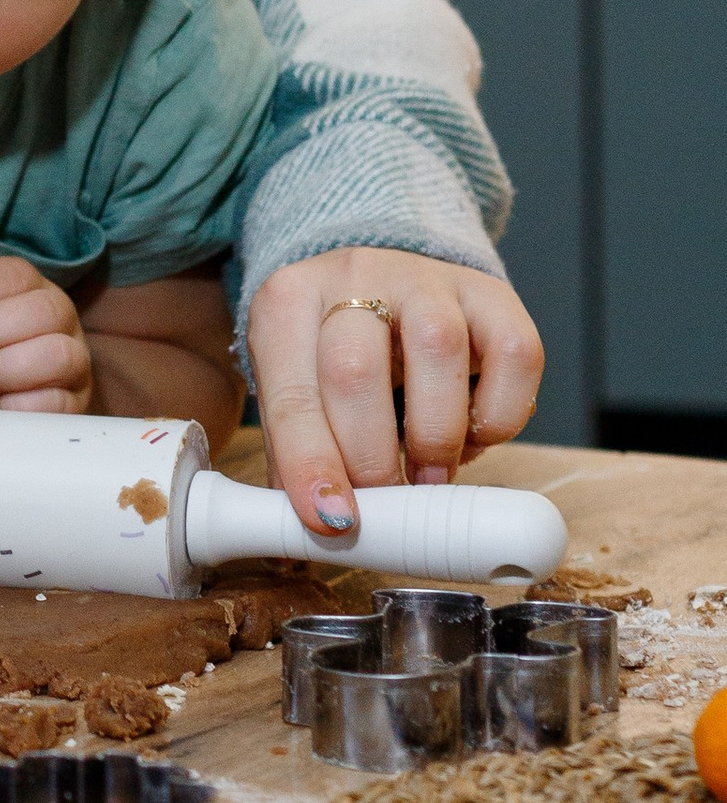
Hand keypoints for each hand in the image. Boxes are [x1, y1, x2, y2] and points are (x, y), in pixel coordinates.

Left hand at [244, 251, 544, 544]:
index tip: (333, 520)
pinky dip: (501, 412)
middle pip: (355, 369)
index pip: (291, 394)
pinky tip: (475, 433)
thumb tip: (307, 537)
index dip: (312, 464)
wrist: (382, 265)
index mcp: (287, 305)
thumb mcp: (298, 384)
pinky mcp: (490, 293)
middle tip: (386, 499)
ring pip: (438, 349)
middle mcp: (353, 278)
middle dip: (371, 457)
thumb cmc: (332, 345)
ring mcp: (426, 280)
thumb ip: (298, 455)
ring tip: (430, 474)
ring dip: (436, 435)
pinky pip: (515, 352)